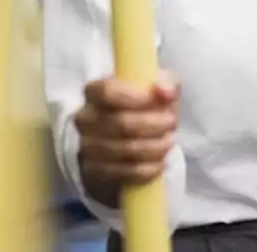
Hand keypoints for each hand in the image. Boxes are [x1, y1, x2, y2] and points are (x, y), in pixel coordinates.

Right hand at [75, 71, 178, 200]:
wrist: (124, 142)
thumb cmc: (141, 108)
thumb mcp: (155, 89)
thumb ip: (165, 83)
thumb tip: (165, 92)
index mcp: (94, 92)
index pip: (107, 91)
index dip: (135, 96)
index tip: (158, 100)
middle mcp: (85, 119)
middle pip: (122, 123)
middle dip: (154, 124)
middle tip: (171, 123)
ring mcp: (87, 147)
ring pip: (126, 150)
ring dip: (155, 147)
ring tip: (168, 142)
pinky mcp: (94, 173)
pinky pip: (126, 173)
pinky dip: (148, 169)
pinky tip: (159, 162)